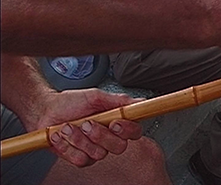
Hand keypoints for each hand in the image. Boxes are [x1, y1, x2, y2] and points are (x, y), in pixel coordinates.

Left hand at [28, 89, 142, 166]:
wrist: (46, 111)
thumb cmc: (70, 102)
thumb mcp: (95, 96)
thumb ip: (118, 100)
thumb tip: (138, 102)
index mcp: (116, 121)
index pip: (134, 131)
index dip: (127, 130)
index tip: (115, 123)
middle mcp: (108, 136)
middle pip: (119, 147)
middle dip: (100, 135)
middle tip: (87, 123)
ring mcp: (95, 149)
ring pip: (98, 154)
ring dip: (80, 139)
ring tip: (69, 126)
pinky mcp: (81, 158)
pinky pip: (82, 160)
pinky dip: (68, 146)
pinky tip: (63, 135)